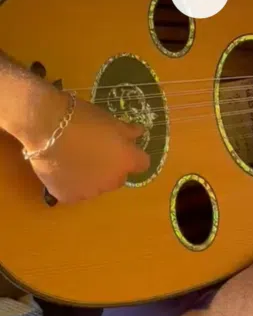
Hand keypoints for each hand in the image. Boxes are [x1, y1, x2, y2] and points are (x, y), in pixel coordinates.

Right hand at [21, 91, 149, 203]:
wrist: (47, 127)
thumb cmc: (83, 118)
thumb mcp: (110, 120)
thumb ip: (128, 131)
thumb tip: (139, 133)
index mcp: (126, 161)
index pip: (141, 164)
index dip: (132, 155)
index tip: (121, 147)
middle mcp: (112, 181)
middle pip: (118, 177)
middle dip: (111, 167)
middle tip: (95, 151)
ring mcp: (90, 192)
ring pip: (96, 186)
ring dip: (91, 177)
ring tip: (74, 159)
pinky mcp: (68, 197)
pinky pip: (75, 192)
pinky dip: (71, 183)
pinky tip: (62, 168)